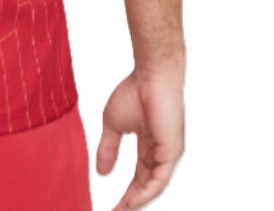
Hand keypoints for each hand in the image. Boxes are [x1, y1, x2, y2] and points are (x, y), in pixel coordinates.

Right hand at [97, 62, 184, 210]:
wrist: (150, 76)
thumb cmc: (134, 92)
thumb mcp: (113, 125)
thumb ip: (108, 148)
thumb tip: (101, 171)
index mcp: (148, 147)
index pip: (138, 178)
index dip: (125, 193)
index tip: (112, 207)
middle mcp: (160, 154)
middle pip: (146, 186)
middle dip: (131, 203)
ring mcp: (167, 154)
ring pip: (153, 186)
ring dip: (137, 201)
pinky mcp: (172, 151)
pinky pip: (160, 179)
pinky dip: (147, 192)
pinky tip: (134, 200)